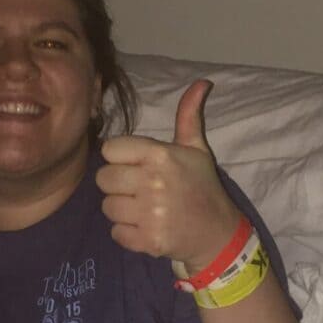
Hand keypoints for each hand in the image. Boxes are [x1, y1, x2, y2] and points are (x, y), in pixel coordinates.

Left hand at [96, 80, 241, 271]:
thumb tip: (201, 82)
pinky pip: (116, 233)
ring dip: (121, 210)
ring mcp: (151, 214)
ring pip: (107, 207)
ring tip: (142, 209)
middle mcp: (153, 182)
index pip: (110, 150)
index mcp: (161, 155)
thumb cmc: (202, 186)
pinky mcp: (148, 240)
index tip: (135, 166)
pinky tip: (144, 227)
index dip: (119, 158)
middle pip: (103, 179)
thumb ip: (188, 115)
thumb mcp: (196, 148)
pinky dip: (126, 233)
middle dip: (117, 185)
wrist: (218, 232)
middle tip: (137, 190)